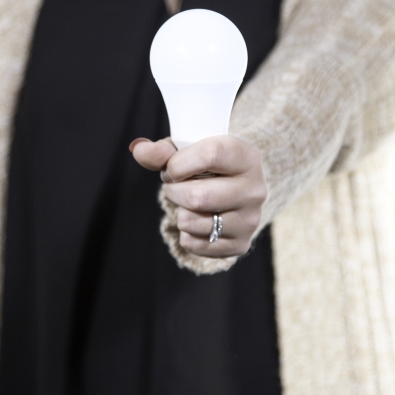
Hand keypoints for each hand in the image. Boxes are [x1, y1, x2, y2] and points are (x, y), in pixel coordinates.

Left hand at [130, 135, 267, 257]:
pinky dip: (186, 233)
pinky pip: (193, 244)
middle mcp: (255, 190)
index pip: (211, 155)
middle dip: (174, 191)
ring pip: (191, 222)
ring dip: (179, 212)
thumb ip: (162, 151)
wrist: (236, 190)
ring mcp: (250, 220)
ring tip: (188, 203)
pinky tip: (197, 220)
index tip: (173, 167)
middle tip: (175, 186)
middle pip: (198, 197)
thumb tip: (138, 149)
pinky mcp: (240, 244)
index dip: (180, 163)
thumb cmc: (207, 165)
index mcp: (247, 157)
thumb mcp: (189, 151)